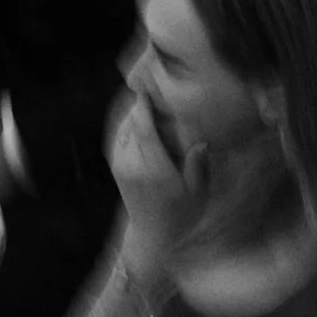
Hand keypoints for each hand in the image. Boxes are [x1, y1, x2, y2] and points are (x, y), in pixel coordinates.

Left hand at [108, 88, 206, 273]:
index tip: (149, 86)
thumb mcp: (197, 192)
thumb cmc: (182, 213)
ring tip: (145, 93)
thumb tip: (200, 140)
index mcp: (153, 170)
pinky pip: (119, 136)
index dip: (145, 106)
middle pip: (130, 124)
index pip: (144, 130)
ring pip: (122, 128)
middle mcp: (132, 165)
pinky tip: (138, 113)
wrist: (153, 234)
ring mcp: (121, 165)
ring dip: (131, 111)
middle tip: (149, 82)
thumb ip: (197, 165)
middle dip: (138, 103)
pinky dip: (127, 122)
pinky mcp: (116, 165)